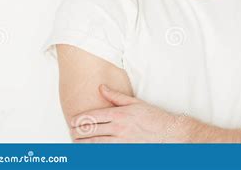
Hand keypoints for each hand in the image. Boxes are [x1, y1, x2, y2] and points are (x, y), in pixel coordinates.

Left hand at [70, 84, 191, 142]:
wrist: (169, 133)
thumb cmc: (154, 116)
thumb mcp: (135, 103)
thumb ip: (116, 96)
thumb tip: (101, 87)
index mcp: (120, 114)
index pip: (93, 116)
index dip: (80, 119)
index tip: (73, 120)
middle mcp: (118, 128)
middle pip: (91, 130)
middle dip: (78, 131)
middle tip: (71, 131)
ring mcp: (121, 142)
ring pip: (95, 143)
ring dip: (83, 143)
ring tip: (75, 142)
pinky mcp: (124, 151)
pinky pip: (105, 152)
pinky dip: (96, 151)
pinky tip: (90, 150)